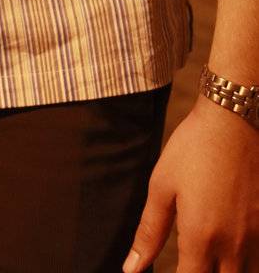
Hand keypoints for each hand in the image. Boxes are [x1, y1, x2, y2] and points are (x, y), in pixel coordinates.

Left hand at [121, 97, 258, 270]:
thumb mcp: (162, 186)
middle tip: (189, 262)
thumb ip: (149, 232)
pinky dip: (244, 263)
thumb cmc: (192, 150)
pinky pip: (257, 260)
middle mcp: (232, 245)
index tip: (170, 271)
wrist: (233, 121)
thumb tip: (132, 268)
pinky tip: (230, 252)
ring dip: (225, 272)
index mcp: (200, 238)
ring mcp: (255, 237)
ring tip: (208, 260)